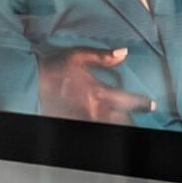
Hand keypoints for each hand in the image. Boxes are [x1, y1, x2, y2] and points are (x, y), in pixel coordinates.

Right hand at [37, 43, 151, 124]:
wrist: (30, 82)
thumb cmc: (53, 67)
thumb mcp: (77, 56)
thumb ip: (103, 56)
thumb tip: (124, 52)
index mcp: (99, 92)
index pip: (129, 100)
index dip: (143, 104)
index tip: (151, 105)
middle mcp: (95, 109)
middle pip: (123, 121)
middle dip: (132, 121)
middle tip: (139, 121)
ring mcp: (85, 120)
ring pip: (111, 128)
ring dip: (120, 126)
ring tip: (128, 126)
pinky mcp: (74, 124)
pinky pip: (94, 130)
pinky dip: (103, 129)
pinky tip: (105, 127)